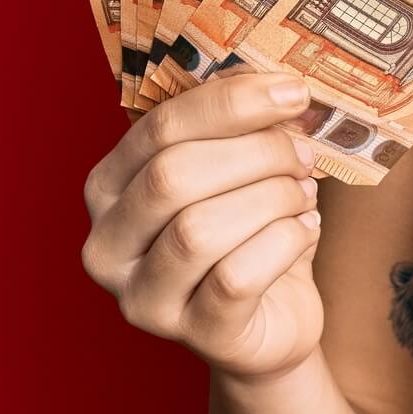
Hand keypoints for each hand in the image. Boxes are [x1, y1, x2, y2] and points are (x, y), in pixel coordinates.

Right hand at [80, 69, 326, 378]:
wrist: (272, 320)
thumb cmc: (251, 232)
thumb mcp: (239, 168)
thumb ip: (241, 121)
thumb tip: (273, 78)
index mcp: (109, 188)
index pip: (159, 127)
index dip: (231, 102)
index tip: (293, 92)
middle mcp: (107, 246)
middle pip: (173, 176)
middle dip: (255, 154)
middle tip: (304, 155)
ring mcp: (142, 299)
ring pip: (199, 229)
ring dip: (271, 199)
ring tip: (303, 196)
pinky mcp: (192, 336)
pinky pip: (236, 278)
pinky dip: (284, 242)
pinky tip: (304, 232)